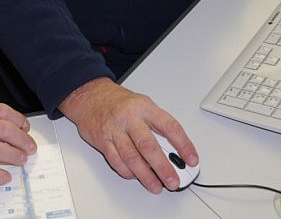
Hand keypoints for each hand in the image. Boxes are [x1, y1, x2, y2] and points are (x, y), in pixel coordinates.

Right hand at [58, 77, 196, 192]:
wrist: (89, 95)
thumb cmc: (119, 102)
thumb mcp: (142, 104)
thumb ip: (157, 125)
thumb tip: (174, 151)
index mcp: (145, 107)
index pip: (169, 126)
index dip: (183, 144)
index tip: (192, 159)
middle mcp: (129, 118)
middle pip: (148, 146)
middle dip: (163, 167)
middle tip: (173, 181)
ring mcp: (114, 129)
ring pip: (131, 157)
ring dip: (145, 175)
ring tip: (156, 186)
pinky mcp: (102, 140)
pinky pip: (116, 160)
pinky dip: (127, 172)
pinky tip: (135, 176)